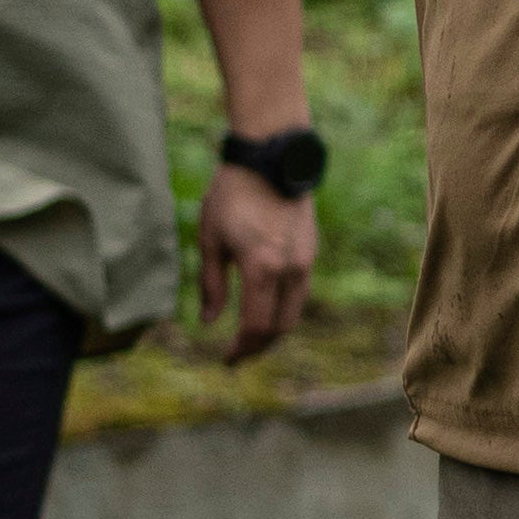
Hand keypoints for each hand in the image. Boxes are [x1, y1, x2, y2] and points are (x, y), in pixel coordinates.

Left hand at [198, 159, 318, 358]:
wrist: (270, 158)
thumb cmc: (231, 195)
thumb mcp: (210, 239)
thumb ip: (210, 284)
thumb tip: (208, 321)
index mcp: (261, 268)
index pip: (255, 325)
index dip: (241, 349)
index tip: (226, 359)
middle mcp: (289, 269)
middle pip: (280, 326)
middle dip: (259, 346)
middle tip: (238, 355)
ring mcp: (305, 260)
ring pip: (294, 311)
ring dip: (274, 330)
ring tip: (251, 336)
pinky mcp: (310, 250)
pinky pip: (298, 291)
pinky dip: (282, 308)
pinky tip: (264, 305)